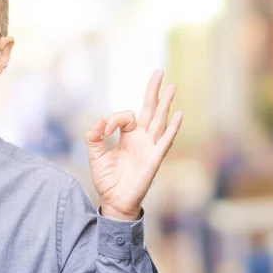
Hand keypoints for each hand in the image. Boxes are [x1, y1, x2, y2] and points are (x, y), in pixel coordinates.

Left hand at [84, 70, 182, 220]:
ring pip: (159, 120)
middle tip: (159, 71)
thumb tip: (98, 121)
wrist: (115, 201)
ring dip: (165, 103)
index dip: (112, 119)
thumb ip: (93, 138)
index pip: (126, 116)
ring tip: (171, 86)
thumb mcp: (95, 156)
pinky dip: (171, 128)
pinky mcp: (154, 159)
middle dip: (154, 91)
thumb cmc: (108, 180)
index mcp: (128, 137)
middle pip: (150, 110)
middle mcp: (141, 139)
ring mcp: (150, 147)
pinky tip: (179, 114)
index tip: (102, 130)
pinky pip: (165, 141)